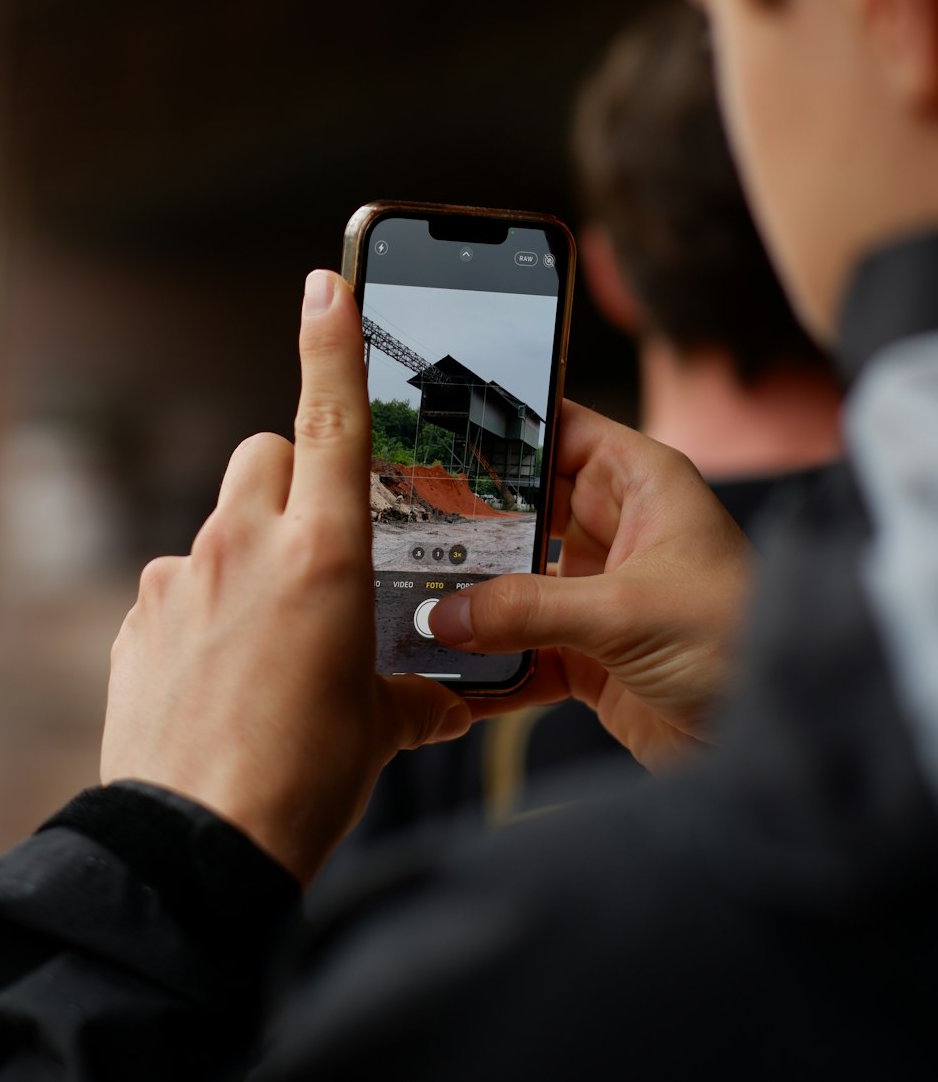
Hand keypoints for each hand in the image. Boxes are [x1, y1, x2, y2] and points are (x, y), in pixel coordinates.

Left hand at [101, 270, 469, 885]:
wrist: (200, 844)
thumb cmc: (305, 779)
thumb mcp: (381, 725)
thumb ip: (416, 690)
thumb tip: (447, 698)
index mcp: (323, 553)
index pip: (330, 417)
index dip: (332, 343)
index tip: (327, 284)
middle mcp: (245, 546)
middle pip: (264, 454)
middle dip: (291, 479)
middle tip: (317, 542)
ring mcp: (182, 578)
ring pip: (220, 521)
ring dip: (248, 550)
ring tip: (270, 631)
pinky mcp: (140, 618)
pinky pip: (179, 581)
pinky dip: (203, 605)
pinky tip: (222, 668)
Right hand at [430, 403, 752, 770]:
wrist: (776, 744)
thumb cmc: (740, 643)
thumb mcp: (627, 612)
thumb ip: (529, 609)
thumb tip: (445, 613)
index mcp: (641, 486)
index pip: (561, 433)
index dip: (506, 432)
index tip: (438, 435)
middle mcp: (617, 531)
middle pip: (526, 510)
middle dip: (470, 523)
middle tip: (402, 527)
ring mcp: (600, 594)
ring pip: (516, 583)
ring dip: (471, 599)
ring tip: (409, 602)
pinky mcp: (591, 656)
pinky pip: (524, 649)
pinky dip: (490, 663)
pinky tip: (446, 673)